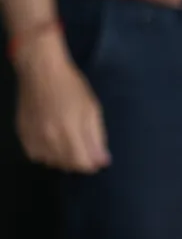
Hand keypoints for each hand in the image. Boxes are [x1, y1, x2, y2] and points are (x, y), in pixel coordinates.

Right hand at [14, 36, 108, 171]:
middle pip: (66, 165)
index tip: (98, 160)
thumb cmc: (72, 88)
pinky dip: (47, 155)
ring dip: (63, 160)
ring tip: (70, 146)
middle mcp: (49, 137)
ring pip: (51, 162)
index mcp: (70, 130)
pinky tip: (54, 144)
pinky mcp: (22, 135)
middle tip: (85, 151)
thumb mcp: (92, 109)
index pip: (81, 163)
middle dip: (79, 163)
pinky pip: (35, 155)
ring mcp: (33, 137)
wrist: (41, 73)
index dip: (92, 165)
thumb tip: (102, 161)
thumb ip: (97, 137)